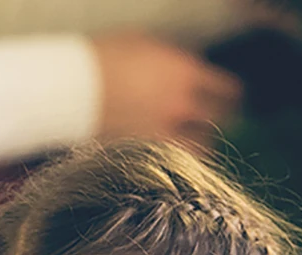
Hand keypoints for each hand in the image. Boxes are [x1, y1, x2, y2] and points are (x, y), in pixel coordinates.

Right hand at [91, 32, 241, 149]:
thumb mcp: (147, 46)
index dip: (231, 97)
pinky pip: (169, 162)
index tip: (231, 100)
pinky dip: (174, 161)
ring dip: (199, 148)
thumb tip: (186, 70)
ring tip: (196, 148)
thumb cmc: (103, 59)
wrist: (69, 89)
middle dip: (219, 124)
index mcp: (185, 74)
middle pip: (217, 124)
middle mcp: (179, 108)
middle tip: (216, 125)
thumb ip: (174, 62)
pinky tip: (170, 157)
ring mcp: (159, 135)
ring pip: (198, 151)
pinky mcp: (140, 155)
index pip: (228, 92)